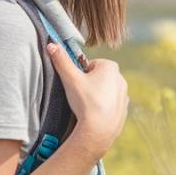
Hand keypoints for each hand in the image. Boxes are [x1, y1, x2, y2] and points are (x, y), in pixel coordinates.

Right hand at [46, 42, 128, 159]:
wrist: (98, 130)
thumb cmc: (85, 101)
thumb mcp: (70, 78)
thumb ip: (61, 60)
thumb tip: (51, 44)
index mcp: (111, 67)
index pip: (89, 65)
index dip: (79, 74)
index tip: (76, 85)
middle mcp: (121, 79)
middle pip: (97, 77)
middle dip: (88, 84)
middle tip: (79, 96)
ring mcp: (124, 96)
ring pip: (103, 91)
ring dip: (95, 96)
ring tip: (86, 107)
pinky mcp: (123, 110)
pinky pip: (109, 105)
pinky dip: (102, 108)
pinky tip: (94, 115)